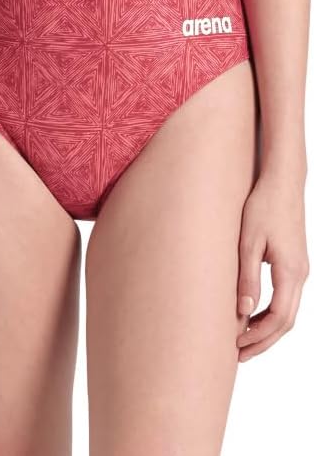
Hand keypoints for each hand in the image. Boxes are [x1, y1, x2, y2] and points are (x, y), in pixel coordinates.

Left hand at [236, 171, 308, 360]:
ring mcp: (301, 270)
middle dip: (263, 341)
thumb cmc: (264, 206)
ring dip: (267, 329)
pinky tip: (252, 314)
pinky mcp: (295, 264)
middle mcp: (301, 275)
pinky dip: (271, 313)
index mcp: (290, 272)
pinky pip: (287, 298)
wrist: (283, 182)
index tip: (236, 344)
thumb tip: (243, 312)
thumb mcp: (249, 241)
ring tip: (243, 339)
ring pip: (288, 312)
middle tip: (238, 354)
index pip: (278, 318)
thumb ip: (247, 277)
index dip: (258, 336)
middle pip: (286, 322)